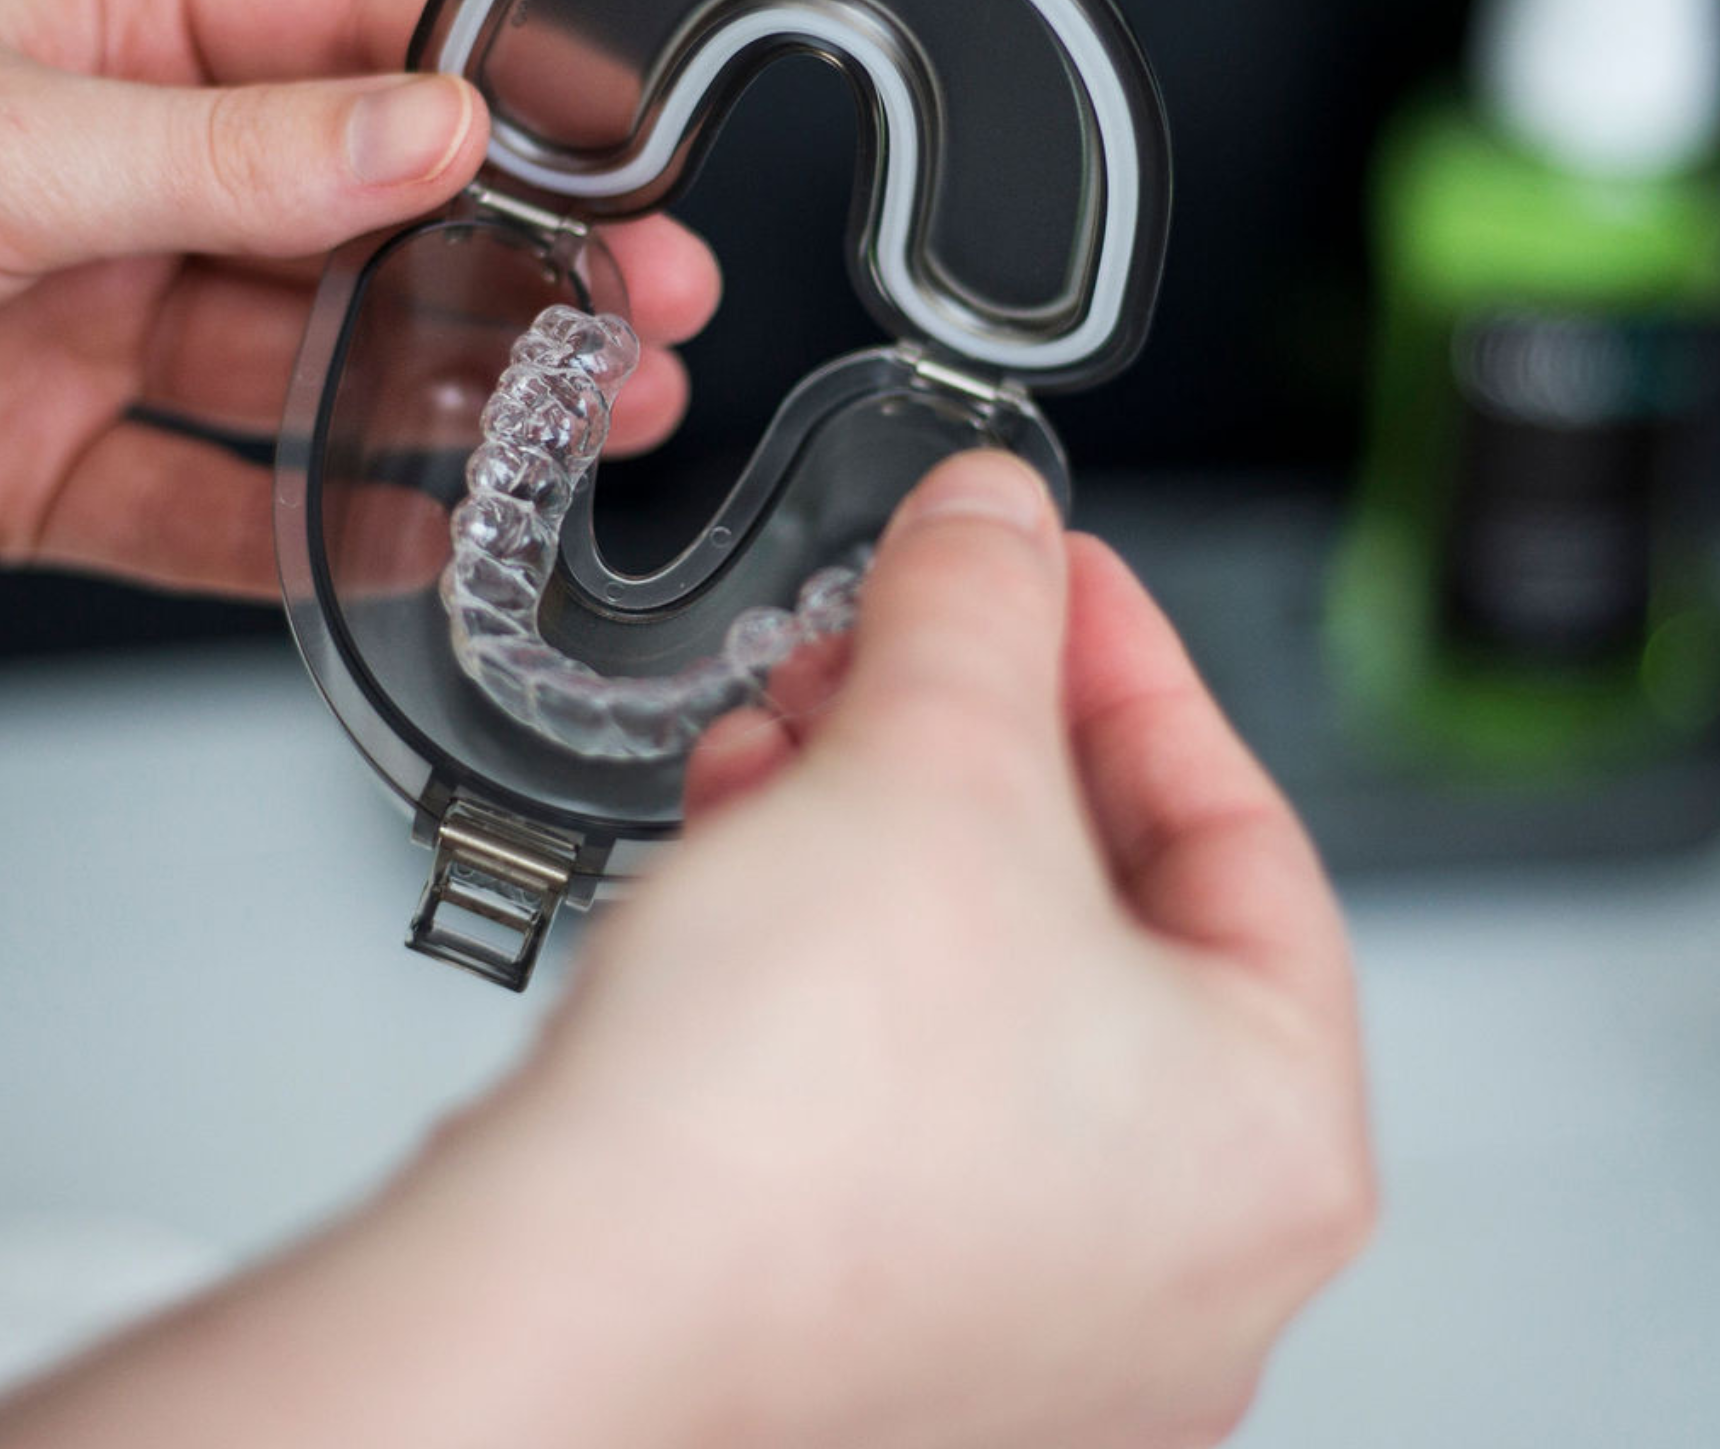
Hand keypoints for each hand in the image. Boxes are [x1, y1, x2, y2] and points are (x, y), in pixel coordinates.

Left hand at [0, 0, 718, 604]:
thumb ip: (232, 155)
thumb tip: (436, 130)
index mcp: (104, 30)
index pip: (348, 38)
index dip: (496, 94)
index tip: (616, 155)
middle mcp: (118, 177)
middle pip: (362, 220)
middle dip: (511, 269)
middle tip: (643, 312)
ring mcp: (93, 326)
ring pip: (313, 368)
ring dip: (449, 403)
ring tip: (584, 424)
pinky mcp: (49, 464)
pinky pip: (217, 500)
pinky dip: (317, 528)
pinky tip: (423, 539)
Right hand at [0, 453, 1370, 1448]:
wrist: (561, 1314)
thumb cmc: (783, 1123)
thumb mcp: (926, 764)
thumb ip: (980, 605)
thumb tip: (994, 520)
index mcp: (1272, 1141)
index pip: (1243, 827)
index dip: (1127, 662)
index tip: (1046, 575)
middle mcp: (1176, 1259)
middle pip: (1100, 907)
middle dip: (973, 738)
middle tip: (905, 640)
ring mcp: (1024, 1307)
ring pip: (979, 988)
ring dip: (882, 825)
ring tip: (793, 736)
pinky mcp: (873, 1308)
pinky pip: (887, 1074)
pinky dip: (828, 944)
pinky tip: (742, 854)